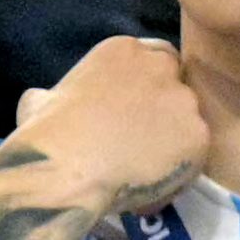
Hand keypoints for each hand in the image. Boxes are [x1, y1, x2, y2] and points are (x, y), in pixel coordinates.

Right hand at [9, 39, 212, 223]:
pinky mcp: (199, 136)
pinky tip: (149, 188)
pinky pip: (193, 156)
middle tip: (144, 138)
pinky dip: (176, 173)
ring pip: (187, 121)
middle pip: (176, 84)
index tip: (137, 108)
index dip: (148, 84)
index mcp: (123, 51)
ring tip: (146, 170)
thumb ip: (57, 95)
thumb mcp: (40, 100)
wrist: (70, 166)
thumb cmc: (47, 132)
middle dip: (165, 108)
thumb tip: (46, 103)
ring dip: (172, 140)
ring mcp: (184, 101)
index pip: (154, 56)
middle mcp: (160, 68)